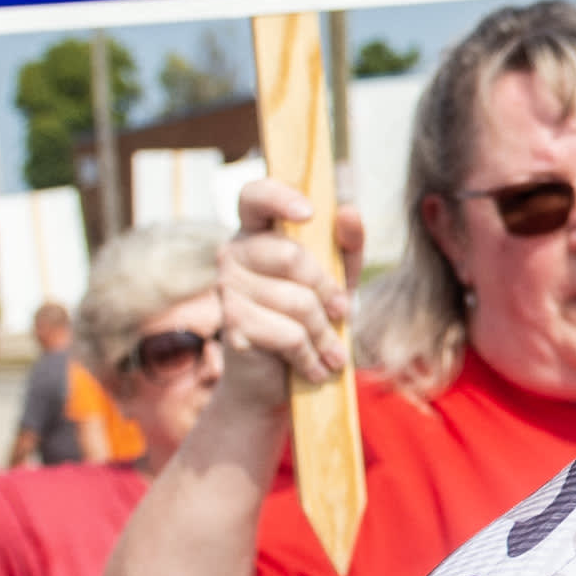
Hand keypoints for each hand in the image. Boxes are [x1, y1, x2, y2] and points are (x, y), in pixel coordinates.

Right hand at [212, 178, 351, 404]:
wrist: (278, 380)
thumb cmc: (309, 318)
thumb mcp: (337, 278)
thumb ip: (347, 244)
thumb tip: (348, 211)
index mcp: (257, 231)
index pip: (255, 195)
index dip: (279, 198)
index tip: (309, 213)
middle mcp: (233, 252)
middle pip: (291, 256)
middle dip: (327, 290)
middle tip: (341, 313)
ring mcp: (227, 288)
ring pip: (296, 302)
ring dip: (325, 333)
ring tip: (332, 352)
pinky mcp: (232, 326)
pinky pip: (289, 335)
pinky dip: (311, 356)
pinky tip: (315, 368)